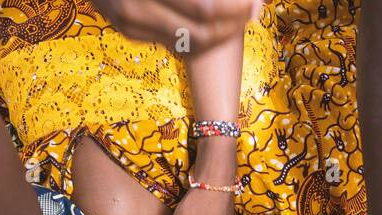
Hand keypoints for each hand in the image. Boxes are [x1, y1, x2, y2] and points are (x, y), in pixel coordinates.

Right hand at [95, 0, 260, 49]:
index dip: (235, 8)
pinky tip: (214, 23)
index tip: (254, 2)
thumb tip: (234, 2)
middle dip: (233, 24)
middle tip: (252, 10)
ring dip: (220, 34)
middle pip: (201, 32)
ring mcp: (129, 23)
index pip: (206, 9)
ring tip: (238, 17)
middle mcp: (136, 8)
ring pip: (189, 43)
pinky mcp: (128, 30)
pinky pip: (173, 41)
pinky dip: (199, 35)